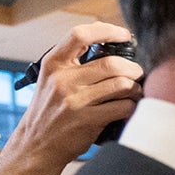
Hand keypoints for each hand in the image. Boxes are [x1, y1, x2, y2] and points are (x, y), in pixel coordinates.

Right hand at [6, 22, 142, 174]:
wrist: (37, 143)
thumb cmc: (50, 109)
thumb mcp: (52, 79)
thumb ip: (74, 63)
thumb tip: (111, 48)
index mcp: (53, 63)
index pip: (79, 35)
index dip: (106, 30)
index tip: (124, 35)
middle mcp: (62, 79)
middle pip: (111, 63)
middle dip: (132, 68)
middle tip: (137, 73)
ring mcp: (75, 100)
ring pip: (121, 85)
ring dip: (136, 87)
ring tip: (136, 91)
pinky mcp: (87, 120)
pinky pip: (123, 107)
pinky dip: (132, 106)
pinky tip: (130, 106)